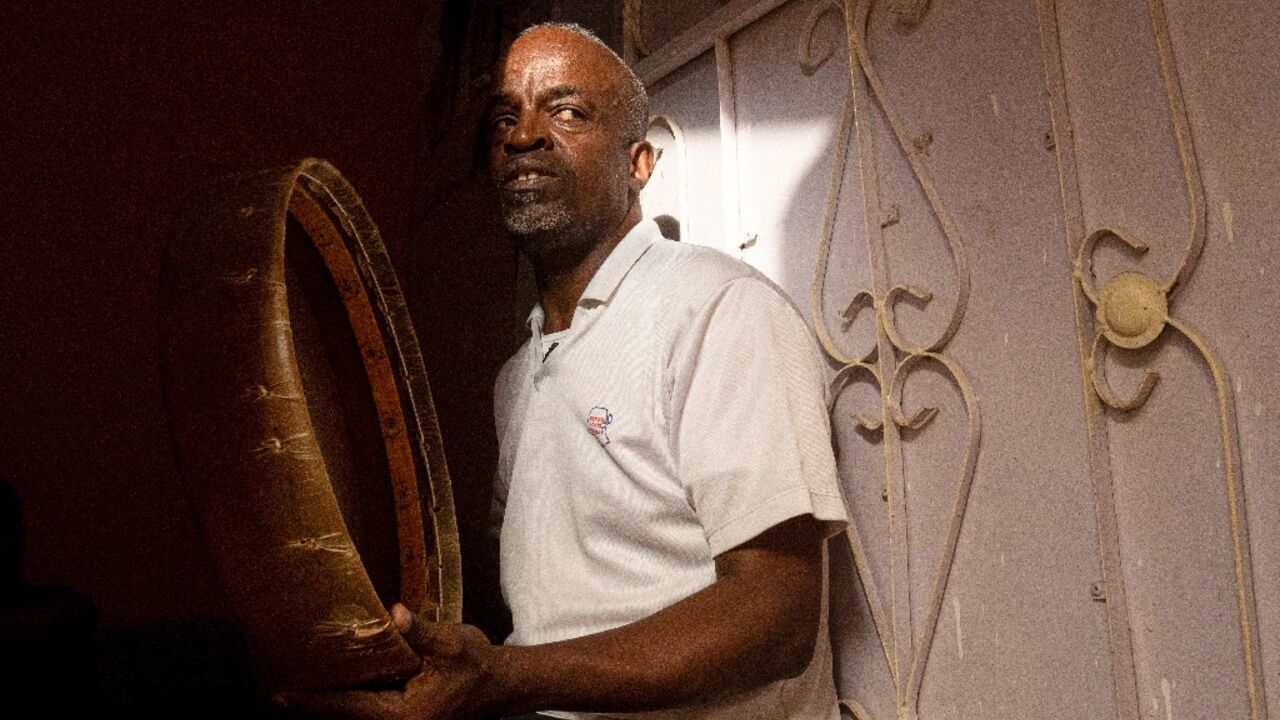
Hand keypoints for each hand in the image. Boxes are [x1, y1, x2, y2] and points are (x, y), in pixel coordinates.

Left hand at [281, 604, 504, 719]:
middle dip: (316, 706)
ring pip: (357, 718)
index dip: (315, 701)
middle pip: (346, 718)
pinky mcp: (408, 719)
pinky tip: (337, 688)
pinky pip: (371, 713)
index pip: (349, 708)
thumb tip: (396, 613)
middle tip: (280, 692)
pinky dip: (351, 703)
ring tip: (300, 691)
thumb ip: (420, 632)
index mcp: (404, 715)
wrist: (504, 685)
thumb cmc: (478, 665)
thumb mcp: (451, 643)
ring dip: (332, 706)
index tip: (283, 695)